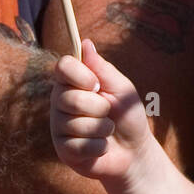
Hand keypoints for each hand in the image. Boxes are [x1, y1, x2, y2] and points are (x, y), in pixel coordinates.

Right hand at [51, 38, 156, 189]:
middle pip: (70, 98)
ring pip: (77, 123)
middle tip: (107, 112)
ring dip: (103, 128)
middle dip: (99, 107)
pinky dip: (100, 146)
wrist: (134, 150)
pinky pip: (80, 145)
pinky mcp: (63, 150)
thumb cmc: (127, 115)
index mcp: (73, 84)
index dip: (80, 75)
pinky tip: (102, 147)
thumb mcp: (121, 89)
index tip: (96, 84)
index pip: (62, 67)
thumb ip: (102, 68)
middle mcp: (60, 103)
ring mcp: (59, 127)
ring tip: (106, 131)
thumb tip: (85, 43)